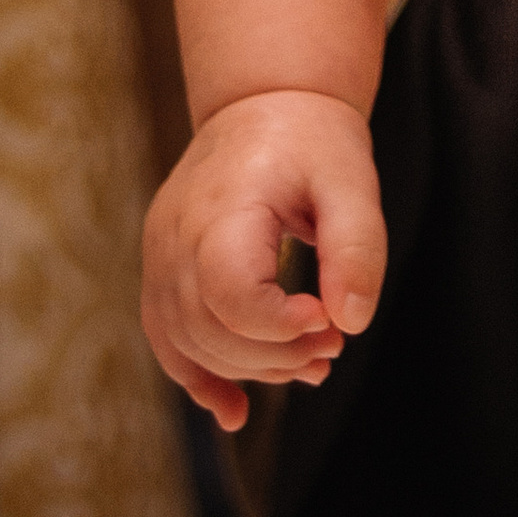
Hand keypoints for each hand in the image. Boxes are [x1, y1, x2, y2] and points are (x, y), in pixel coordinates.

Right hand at [141, 88, 388, 435]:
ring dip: (248, 370)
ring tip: (309, 362)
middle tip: (332, 342)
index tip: (326, 318)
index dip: (280, 328)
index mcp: (223, 206)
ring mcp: (159, 254)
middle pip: (208, 329)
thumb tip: (349, 324)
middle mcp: (176, 234)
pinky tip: (234, 411)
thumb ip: (358, 249)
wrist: (263, 105)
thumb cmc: (312, 142)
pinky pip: (166, 338)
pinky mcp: (161, 270)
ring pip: (186, 343)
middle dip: (276, 355)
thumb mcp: (353, 181)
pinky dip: (198, 378)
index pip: (230, 296)